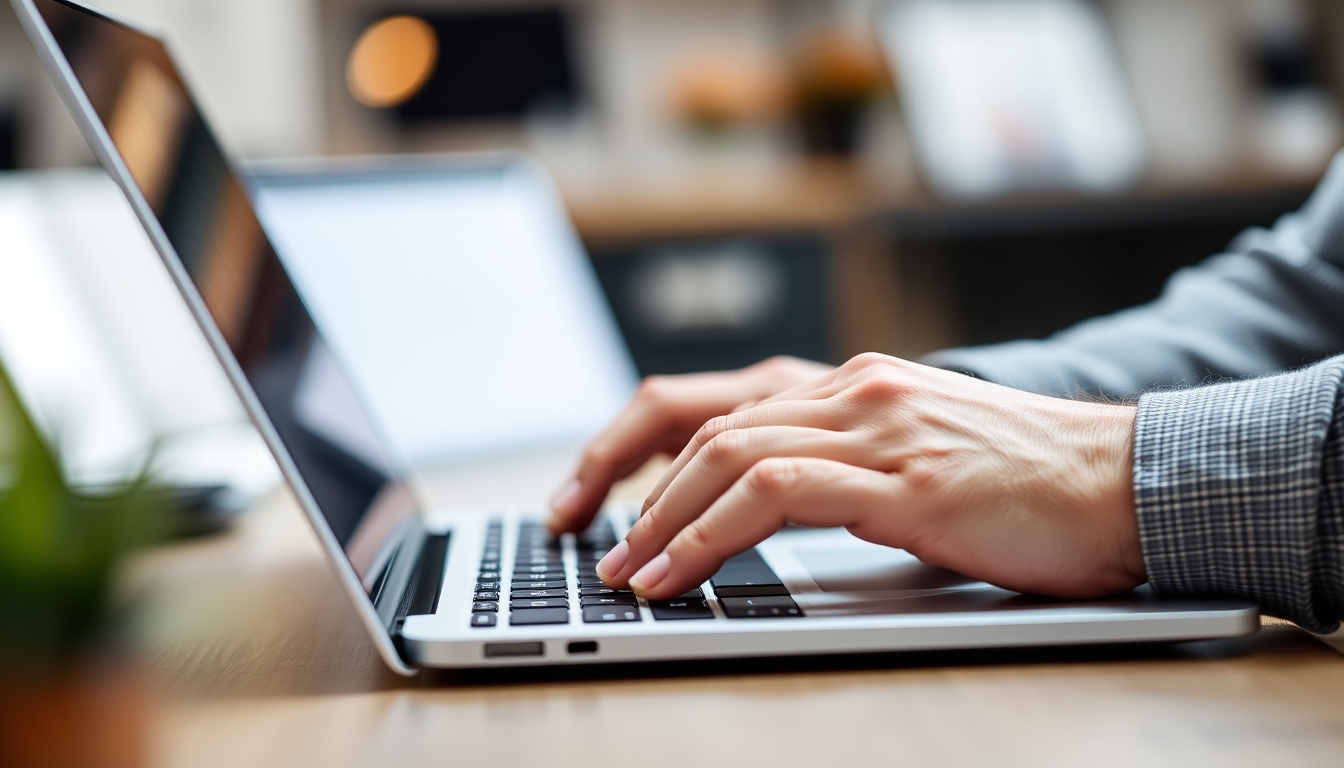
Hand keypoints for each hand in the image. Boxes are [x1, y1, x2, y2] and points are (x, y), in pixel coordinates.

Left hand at [592, 353, 1144, 600]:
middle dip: (622, 480)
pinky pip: (773, 495)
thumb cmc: (1029, 483)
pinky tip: (677, 574)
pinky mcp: (901, 481)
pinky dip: (708, 535)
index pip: (716, 402)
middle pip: (703, 423)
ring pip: (727, 455)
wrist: (1127, 480)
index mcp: (853, 385)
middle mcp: (854, 391)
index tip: (599, 497)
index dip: (638, 445)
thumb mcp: (918, 456)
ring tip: (622, 573)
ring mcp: (876, 429)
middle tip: (584, 537)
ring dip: (658, 519)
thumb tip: (768, 510)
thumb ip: (848, 464)